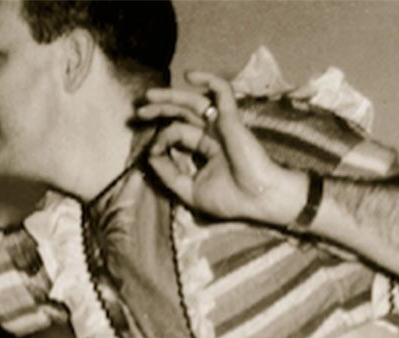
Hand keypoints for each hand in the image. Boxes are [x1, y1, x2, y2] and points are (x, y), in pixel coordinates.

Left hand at [137, 70, 305, 223]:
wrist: (259, 199)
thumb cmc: (231, 199)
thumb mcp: (190, 192)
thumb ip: (169, 175)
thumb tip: (150, 155)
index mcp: (205, 150)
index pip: (178, 135)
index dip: (160, 140)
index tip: (150, 152)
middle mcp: (213, 134)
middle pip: (182, 115)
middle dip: (159, 111)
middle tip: (139, 111)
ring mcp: (222, 125)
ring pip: (193, 103)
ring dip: (171, 96)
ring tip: (148, 96)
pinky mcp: (231, 118)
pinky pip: (221, 91)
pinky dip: (208, 80)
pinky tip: (189, 76)